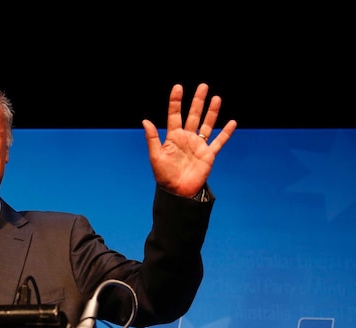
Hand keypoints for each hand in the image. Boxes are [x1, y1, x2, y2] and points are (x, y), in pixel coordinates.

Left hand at [141, 83, 236, 197]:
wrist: (178, 192)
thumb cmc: (164, 175)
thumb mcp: (156, 156)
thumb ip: (152, 138)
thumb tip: (145, 121)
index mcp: (173, 137)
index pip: (174, 114)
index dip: (176, 101)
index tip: (178, 87)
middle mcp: (187, 138)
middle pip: (193, 115)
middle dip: (198, 101)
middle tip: (203, 86)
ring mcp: (198, 145)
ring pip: (207, 124)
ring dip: (212, 112)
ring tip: (216, 98)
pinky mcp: (209, 154)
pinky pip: (219, 141)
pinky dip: (225, 133)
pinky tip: (232, 122)